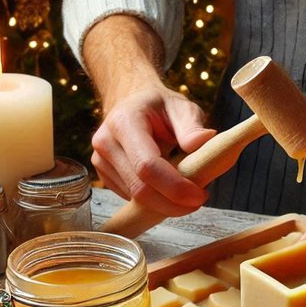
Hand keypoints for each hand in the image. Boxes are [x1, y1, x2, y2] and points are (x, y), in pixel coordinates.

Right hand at [91, 83, 216, 215]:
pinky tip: (167, 188)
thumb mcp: (181, 107)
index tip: (199, 195)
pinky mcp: (103, 175)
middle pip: (139, 188)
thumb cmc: (160, 107)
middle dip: (172, 203)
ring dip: (165, 202)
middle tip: (198, 201)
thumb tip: (205, 140)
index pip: (147, 165)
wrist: (132, 103)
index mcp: (125, 122)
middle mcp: (106, 141)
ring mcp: (100, 160)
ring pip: (135, 198)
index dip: (174, 187)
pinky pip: (131, 197)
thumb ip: (192, 125)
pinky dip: (154, 200)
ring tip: (186, 189)